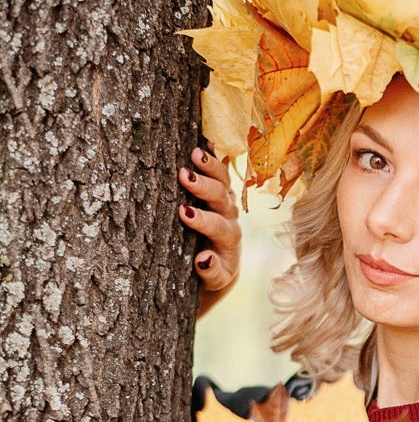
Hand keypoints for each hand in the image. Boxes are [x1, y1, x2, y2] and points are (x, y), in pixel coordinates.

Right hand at [178, 144, 241, 317]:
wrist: (223, 266)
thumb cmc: (215, 274)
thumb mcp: (215, 281)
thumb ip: (211, 272)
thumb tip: (203, 259)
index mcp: (229, 238)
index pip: (219, 227)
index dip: (203, 220)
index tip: (184, 213)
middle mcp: (231, 217)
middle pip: (221, 198)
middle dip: (204, 187)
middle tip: (184, 176)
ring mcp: (227, 202)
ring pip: (223, 181)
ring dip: (210, 166)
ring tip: (195, 152)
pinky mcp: (221, 192)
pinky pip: (222, 171)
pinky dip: (216, 156)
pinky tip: (206, 140)